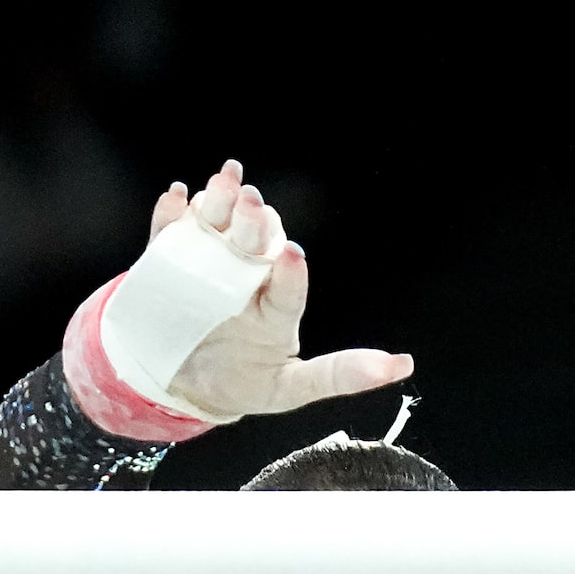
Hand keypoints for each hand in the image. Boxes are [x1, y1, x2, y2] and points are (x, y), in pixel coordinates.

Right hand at [140, 163, 412, 420]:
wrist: (182, 385)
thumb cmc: (242, 383)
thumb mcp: (289, 389)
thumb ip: (338, 375)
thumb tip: (405, 365)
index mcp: (276, 305)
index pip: (287, 286)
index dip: (290, 272)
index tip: (291, 255)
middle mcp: (247, 278)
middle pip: (253, 244)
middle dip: (254, 222)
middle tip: (253, 202)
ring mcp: (208, 268)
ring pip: (217, 228)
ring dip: (219, 203)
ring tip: (222, 184)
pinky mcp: (170, 267)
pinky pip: (170, 237)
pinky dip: (170, 216)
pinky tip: (177, 198)